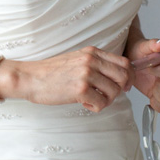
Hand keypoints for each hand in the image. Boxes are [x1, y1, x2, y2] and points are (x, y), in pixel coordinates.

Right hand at [9, 46, 133, 111]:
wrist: (30, 78)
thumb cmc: (50, 72)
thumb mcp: (76, 59)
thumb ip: (94, 63)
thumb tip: (113, 76)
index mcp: (92, 52)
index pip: (124, 62)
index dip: (128, 76)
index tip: (124, 86)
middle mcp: (91, 60)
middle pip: (124, 76)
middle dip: (119, 90)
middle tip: (107, 96)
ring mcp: (86, 74)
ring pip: (114, 91)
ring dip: (106, 100)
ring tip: (91, 100)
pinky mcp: (80, 89)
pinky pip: (102, 103)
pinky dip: (95, 107)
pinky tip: (84, 103)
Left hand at [126, 37, 159, 112]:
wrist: (134, 60)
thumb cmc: (141, 52)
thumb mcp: (144, 46)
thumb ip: (153, 44)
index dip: (156, 72)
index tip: (148, 68)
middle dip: (158, 87)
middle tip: (149, 79)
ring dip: (158, 96)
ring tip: (151, 87)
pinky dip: (156, 104)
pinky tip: (151, 96)